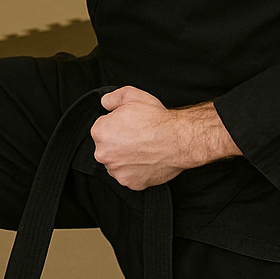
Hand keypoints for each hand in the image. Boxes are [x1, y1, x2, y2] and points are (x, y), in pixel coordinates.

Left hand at [91, 87, 238, 190]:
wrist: (179, 140)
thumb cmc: (157, 120)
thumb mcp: (132, 95)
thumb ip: (112, 98)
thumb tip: (105, 103)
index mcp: (100, 132)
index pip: (102, 128)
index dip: (116, 124)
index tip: (129, 125)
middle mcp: (104, 154)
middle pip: (107, 147)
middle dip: (118, 142)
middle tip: (136, 137)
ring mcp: (117, 171)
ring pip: (117, 163)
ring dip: (125, 158)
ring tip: (143, 149)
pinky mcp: (131, 183)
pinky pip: (130, 176)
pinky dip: (136, 170)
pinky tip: (147, 159)